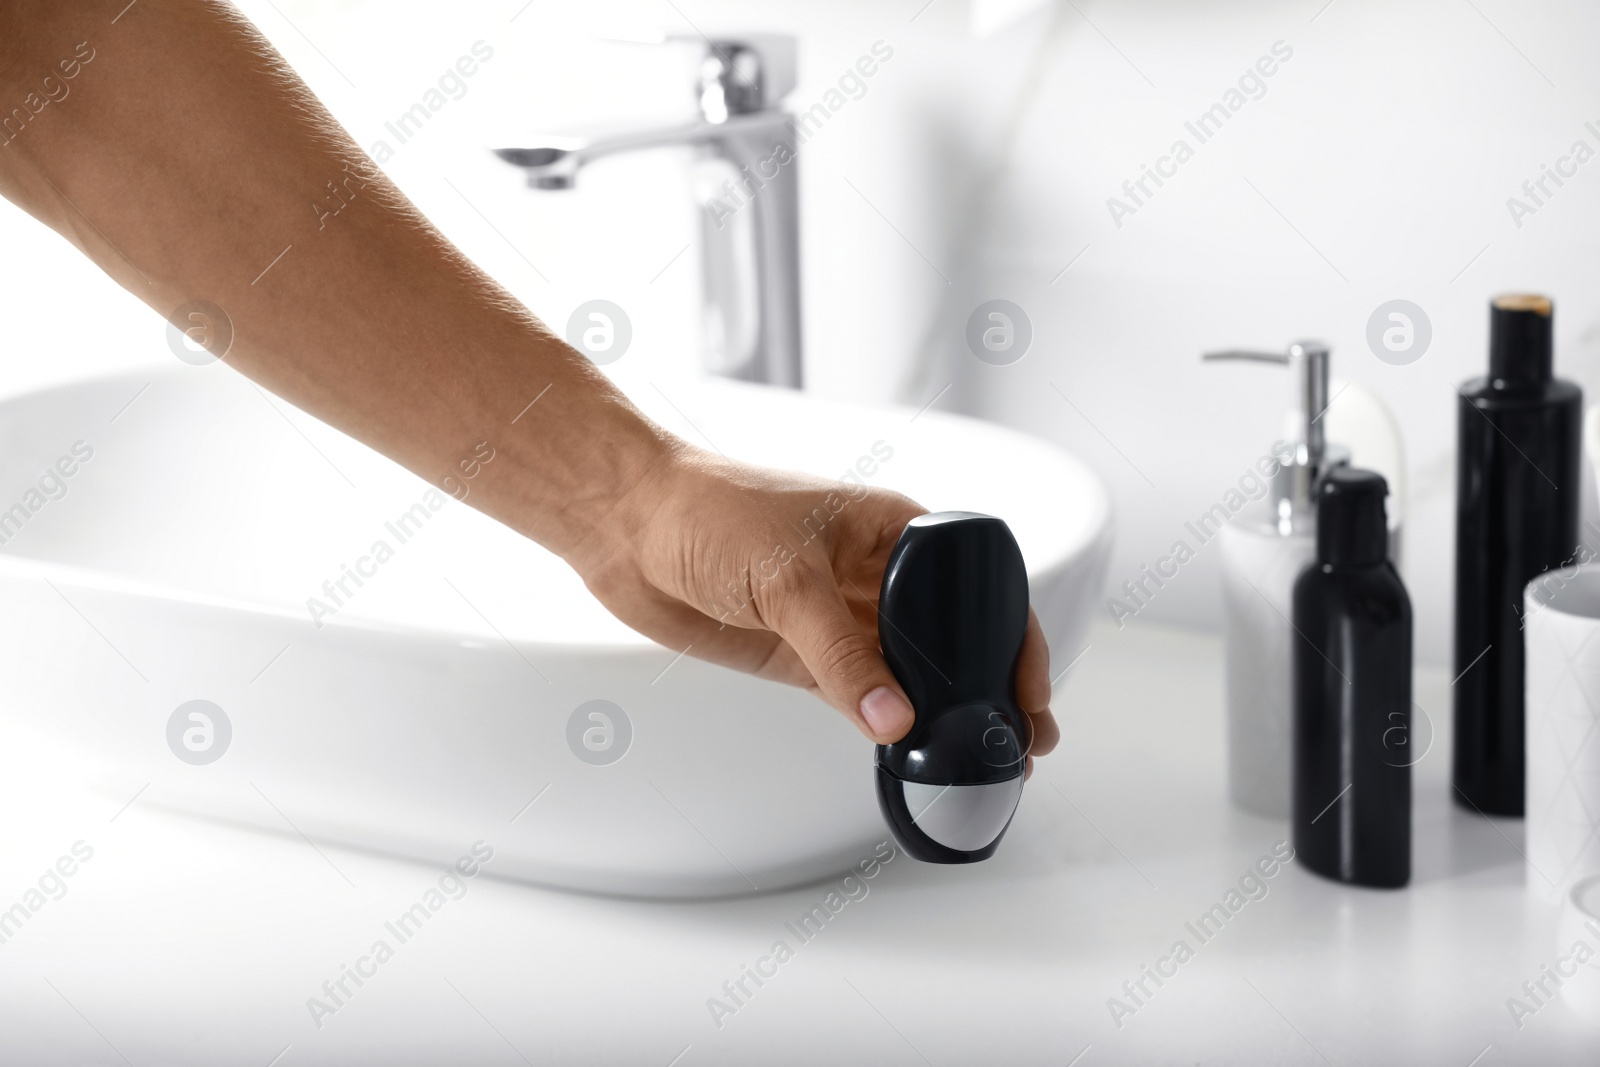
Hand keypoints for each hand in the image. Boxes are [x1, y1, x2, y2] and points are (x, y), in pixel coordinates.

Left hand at [569, 446, 1059, 768]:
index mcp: (895, 530)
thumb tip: (896, 718)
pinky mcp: (805, 657)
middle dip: (990, 687)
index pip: (977, 586)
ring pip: (912, 676)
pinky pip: (862, 699)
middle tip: (1024, 741)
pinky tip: (916, 754)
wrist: (629, 525)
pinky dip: (888, 729)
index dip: (1013, 637)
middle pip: (953, 639)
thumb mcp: (787, 578)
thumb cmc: (709, 511)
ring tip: (987, 758)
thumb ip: (842, 654)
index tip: (1029, 690)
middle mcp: (877, 575)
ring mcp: (842, 619)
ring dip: (946, 715)